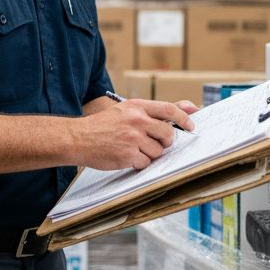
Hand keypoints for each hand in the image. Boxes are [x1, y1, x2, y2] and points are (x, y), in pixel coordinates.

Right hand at [73, 99, 196, 170]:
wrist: (77, 138)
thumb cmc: (102, 125)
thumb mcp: (126, 110)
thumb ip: (156, 111)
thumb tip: (191, 107)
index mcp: (137, 106)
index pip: (170, 109)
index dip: (184, 119)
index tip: (191, 126)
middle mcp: (136, 120)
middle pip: (167, 134)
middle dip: (165, 142)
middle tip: (155, 143)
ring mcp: (132, 138)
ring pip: (158, 151)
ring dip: (149, 154)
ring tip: (133, 149)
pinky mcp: (127, 155)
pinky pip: (145, 163)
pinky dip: (138, 163)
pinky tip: (125, 157)